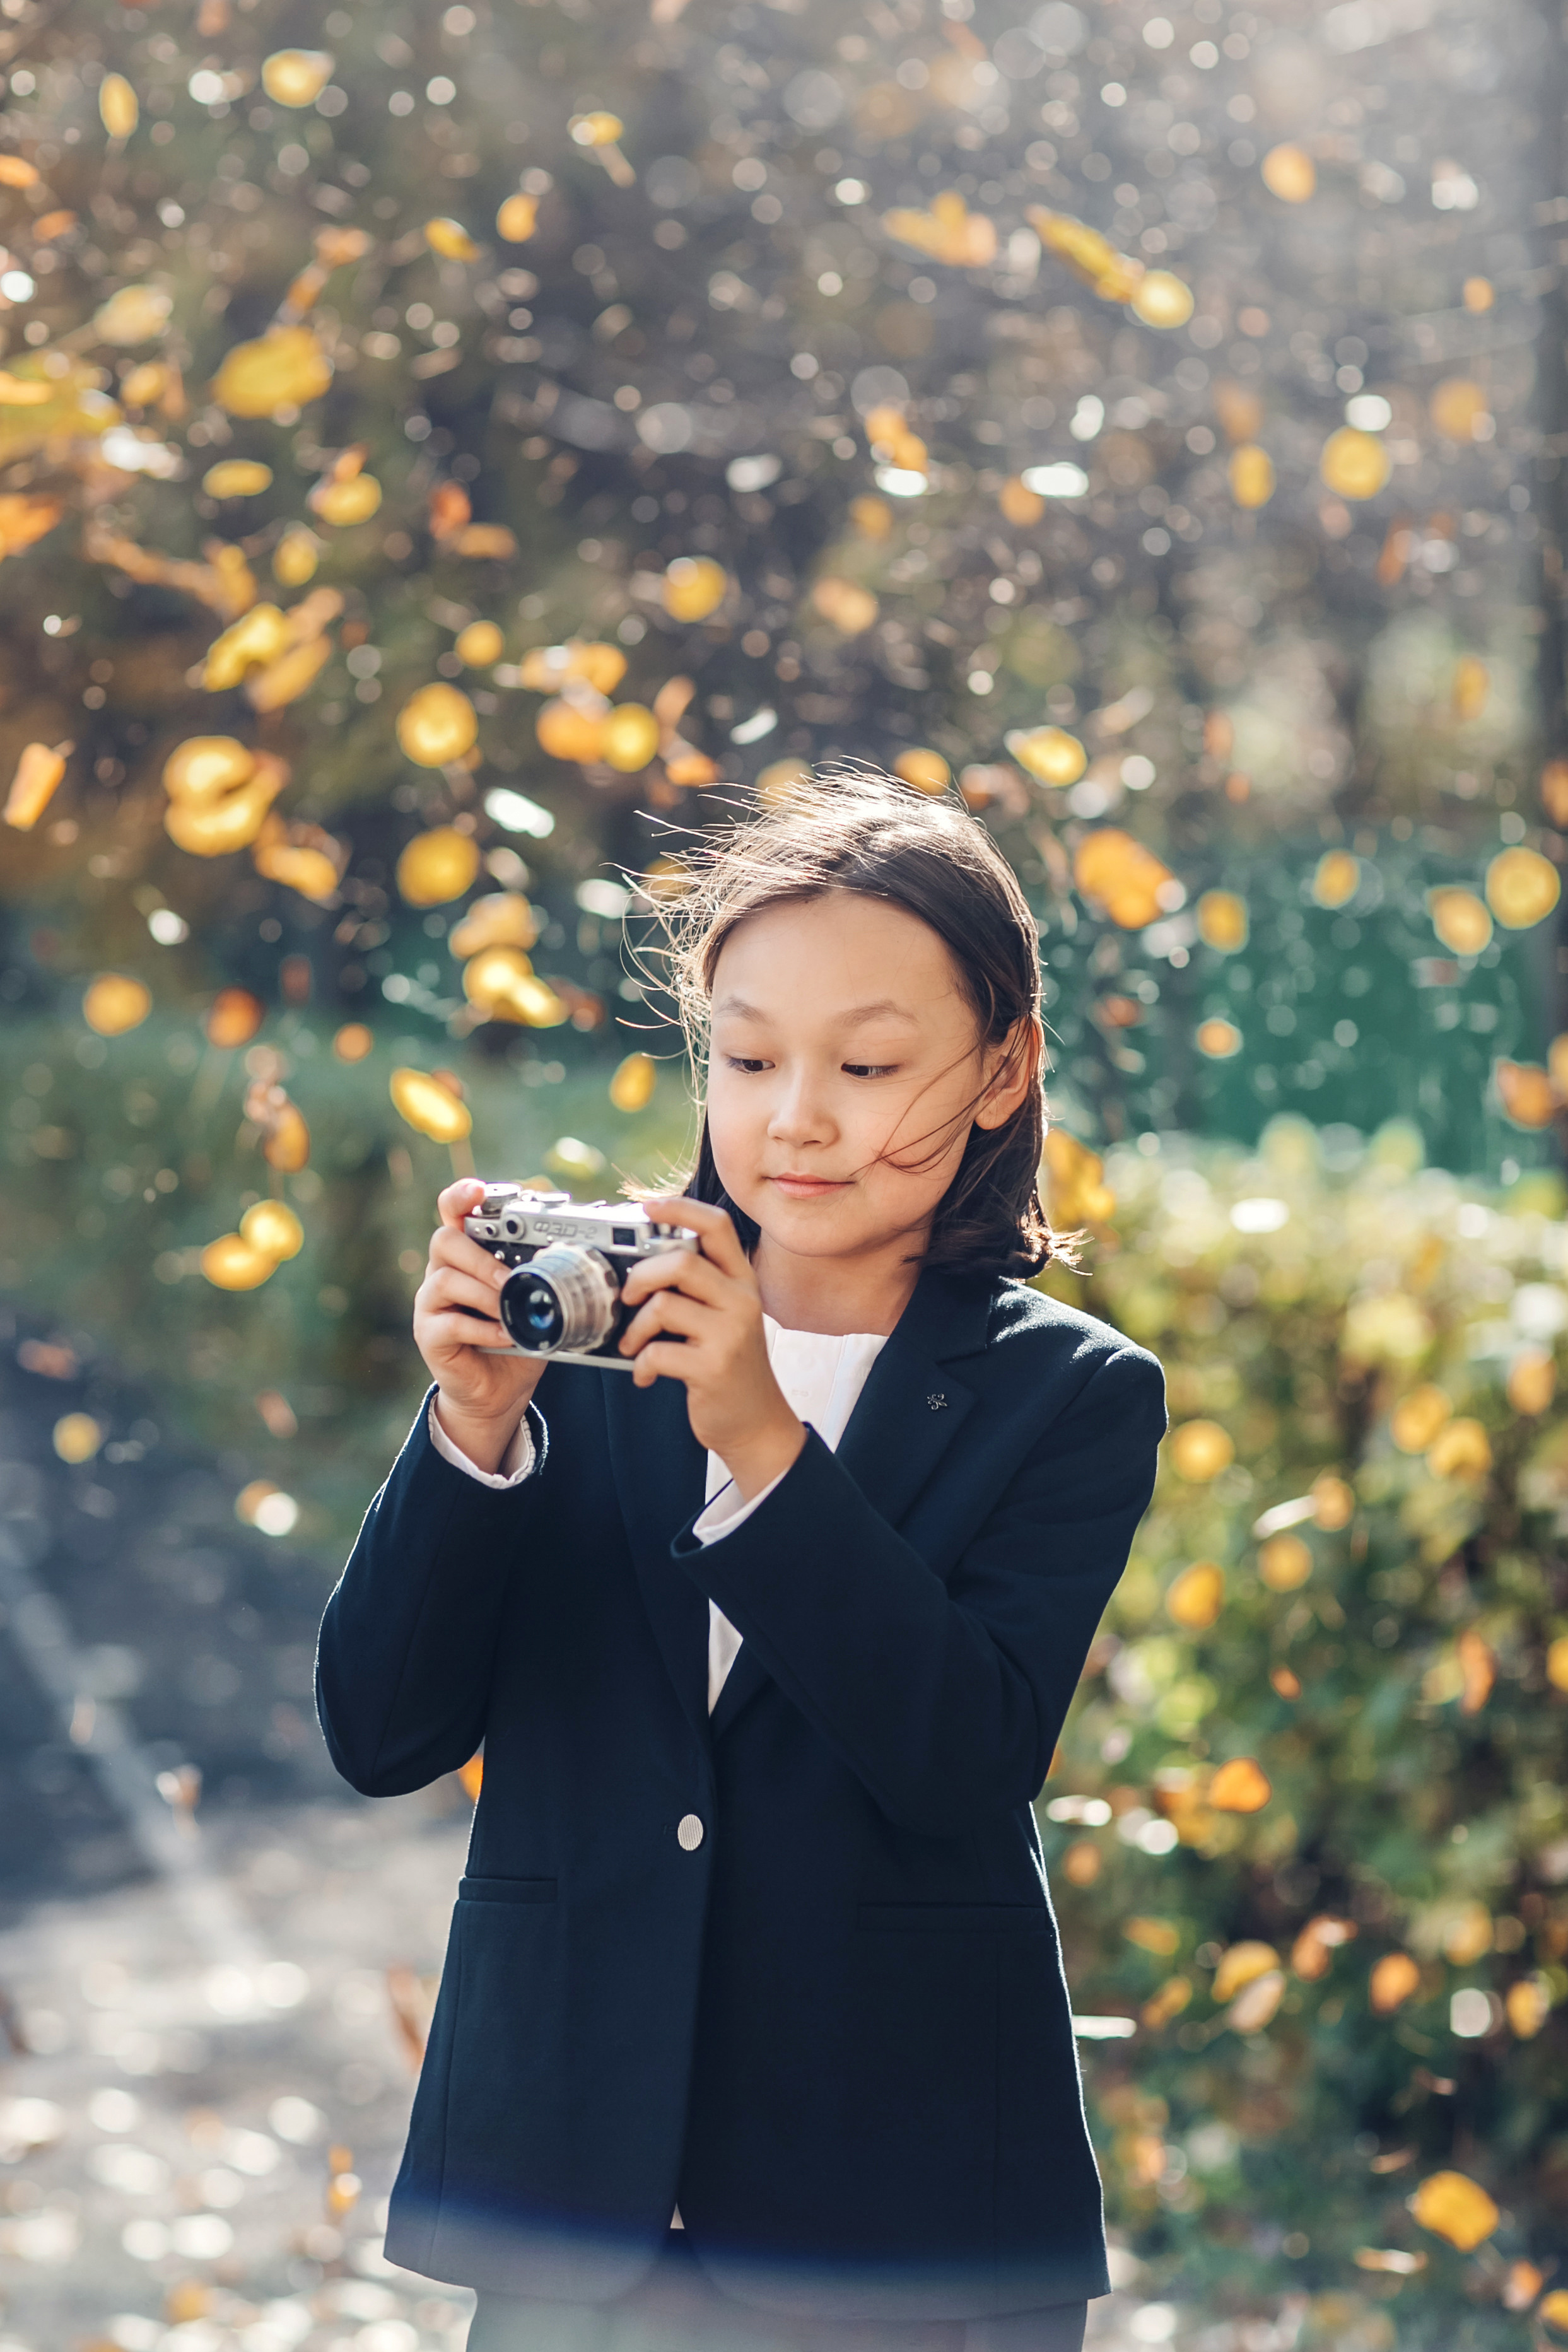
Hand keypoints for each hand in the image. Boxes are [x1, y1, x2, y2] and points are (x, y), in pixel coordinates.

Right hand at [414, 1179, 546, 1472]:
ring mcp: (431, 1304)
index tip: (477, 1191)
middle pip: (445, 1240)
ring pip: (445, 1279)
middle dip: (481, 1256)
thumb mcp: (534, 1300)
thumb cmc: (516, 1338)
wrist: (498, 1390)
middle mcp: (442, 1272)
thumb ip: (540, 1275)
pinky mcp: (429, 1335)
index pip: (453, 1212)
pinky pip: (449, 1323)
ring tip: (509, 1309)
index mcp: (468, 1254)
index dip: (461, 1196)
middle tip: (510, 1278)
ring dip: (484, 1293)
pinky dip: (482, 1328)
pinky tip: (504, 1335)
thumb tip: (573, 1254)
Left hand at [618, 1196, 805, 1501]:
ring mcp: (731, 1333)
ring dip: (635, 1327)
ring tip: (633, 1344)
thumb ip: (699, 1288)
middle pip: (682, 1260)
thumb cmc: (731, 1367)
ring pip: (664, 1305)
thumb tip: (644, 1264)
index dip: (680, 1209)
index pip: (717, 1226)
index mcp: (743, 1281)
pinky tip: (646, 1374)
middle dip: (641, 1276)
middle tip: (628, 1298)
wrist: (756, 1423)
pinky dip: (641, 1364)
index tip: (647, 1207)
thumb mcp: (726, 1317)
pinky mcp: (714, 1367)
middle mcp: (742, 1301)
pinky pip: (659, 1352)